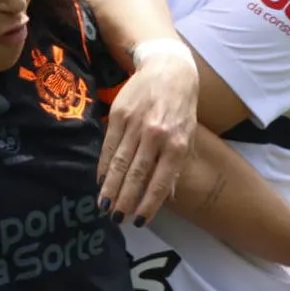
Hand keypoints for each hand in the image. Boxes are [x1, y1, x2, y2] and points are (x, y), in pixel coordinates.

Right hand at [98, 44, 197, 226]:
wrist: (168, 69)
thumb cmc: (182, 106)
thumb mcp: (188, 135)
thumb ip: (177, 165)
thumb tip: (169, 195)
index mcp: (176, 144)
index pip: (161, 181)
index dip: (148, 204)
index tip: (138, 221)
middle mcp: (156, 136)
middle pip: (136, 175)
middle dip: (125, 200)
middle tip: (115, 219)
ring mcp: (135, 124)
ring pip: (120, 163)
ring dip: (110, 188)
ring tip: (104, 206)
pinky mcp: (119, 114)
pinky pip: (109, 146)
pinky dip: (104, 165)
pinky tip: (100, 180)